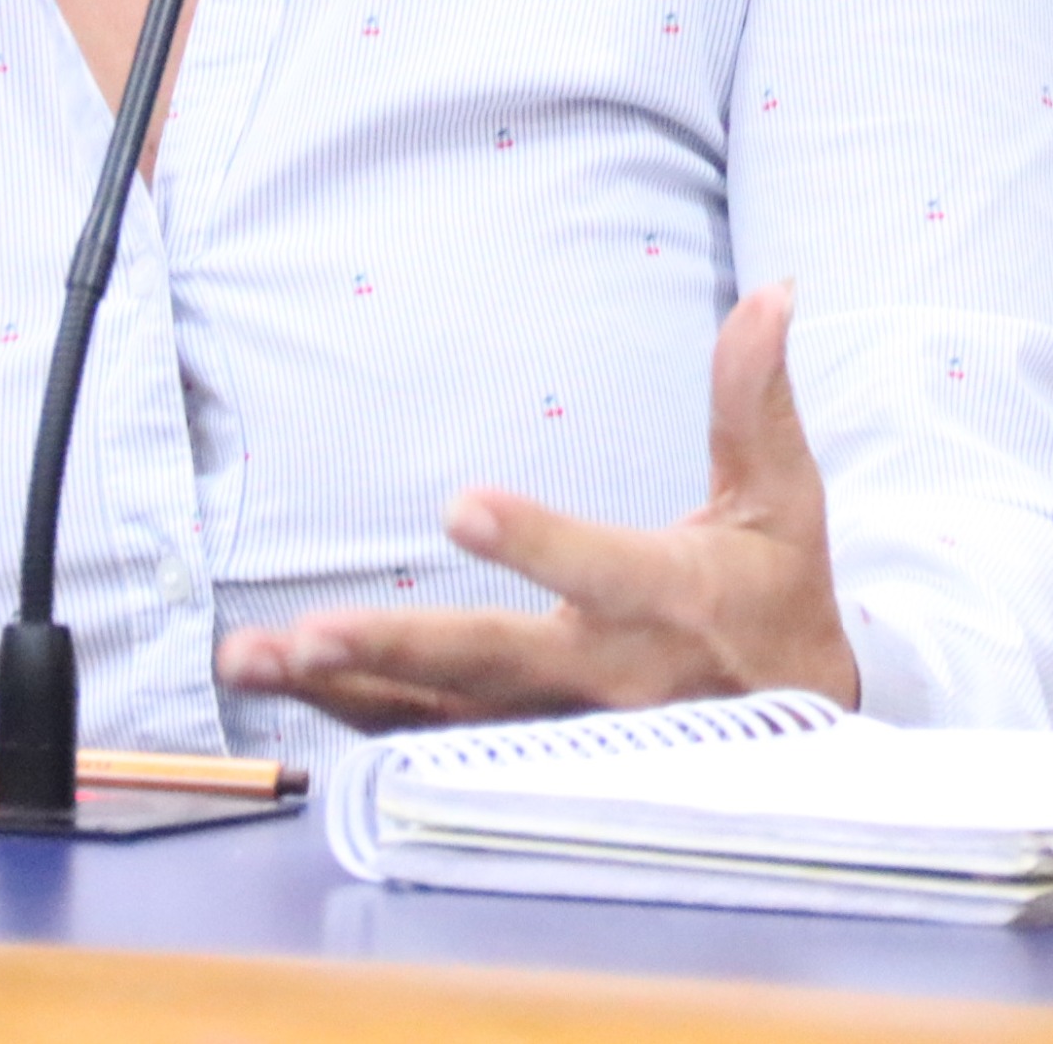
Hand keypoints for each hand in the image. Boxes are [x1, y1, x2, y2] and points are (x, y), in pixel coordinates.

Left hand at [215, 281, 858, 729]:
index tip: (462, 505)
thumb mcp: (783, 499)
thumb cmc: (775, 598)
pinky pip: (428, 744)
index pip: (599, 569)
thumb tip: (770, 293)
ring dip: (342, 690)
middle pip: (491, 666)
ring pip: (439, 718)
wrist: (796, 737)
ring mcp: (557, 731)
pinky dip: (355, 723)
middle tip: (310, 631)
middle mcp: (606, 679)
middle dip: (398, 648)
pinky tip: (284, 688)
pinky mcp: (524, 759)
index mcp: (669, 601)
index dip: (535, 543)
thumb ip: (754, 398)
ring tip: (256, 660)